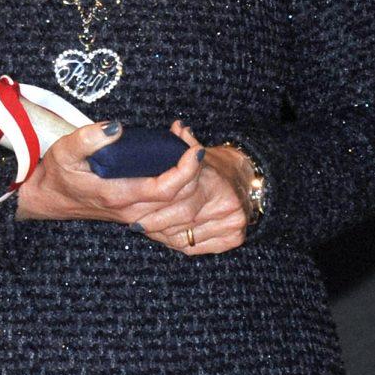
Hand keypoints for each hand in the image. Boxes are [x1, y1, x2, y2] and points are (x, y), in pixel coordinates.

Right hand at [15, 116, 212, 234]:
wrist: (47, 198)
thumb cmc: (57, 173)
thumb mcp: (65, 151)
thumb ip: (88, 139)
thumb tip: (115, 127)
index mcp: (118, 195)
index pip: (165, 189)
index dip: (187, 170)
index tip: (194, 147)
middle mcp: (131, 209)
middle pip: (181, 199)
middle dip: (195, 169)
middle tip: (190, 138)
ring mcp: (135, 213)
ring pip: (179, 206)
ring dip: (192, 178)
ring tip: (187, 144)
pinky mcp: (136, 211)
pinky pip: (170, 206)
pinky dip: (183, 186)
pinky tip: (180, 162)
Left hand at [121, 123, 250, 256]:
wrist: (242, 180)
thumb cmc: (211, 165)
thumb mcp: (196, 149)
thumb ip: (183, 141)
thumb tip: (177, 127)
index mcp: (215, 179)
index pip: (176, 193)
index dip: (152, 200)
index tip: (131, 201)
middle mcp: (228, 202)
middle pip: (180, 217)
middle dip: (153, 220)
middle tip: (132, 220)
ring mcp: (233, 221)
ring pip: (184, 235)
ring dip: (160, 234)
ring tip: (143, 227)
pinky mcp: (234, 237)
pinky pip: (194, 247)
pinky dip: (175, 243)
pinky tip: (163, 236)